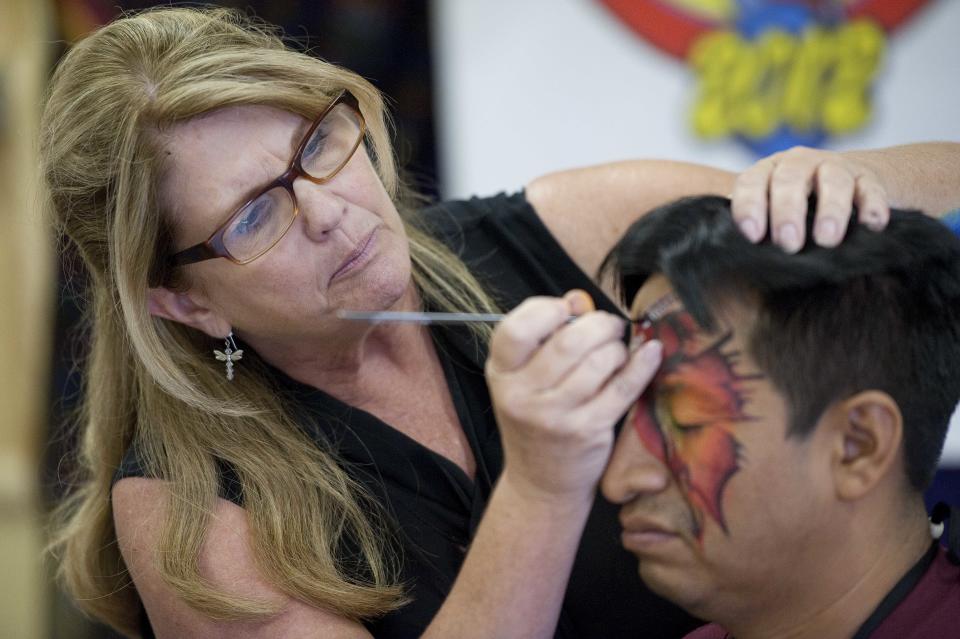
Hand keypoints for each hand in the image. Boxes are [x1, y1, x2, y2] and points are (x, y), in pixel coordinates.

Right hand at [485, 291, 662, 503]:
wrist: (540, 481)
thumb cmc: (535, 418)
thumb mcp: (523, 379)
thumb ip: (545, 338)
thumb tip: (578, 300)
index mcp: (501, 374)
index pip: (517, 329)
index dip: (546, 309)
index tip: (567, 310)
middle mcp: (521, 395)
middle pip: (567, 342)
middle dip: (598, 325)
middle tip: (609, 326)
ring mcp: (554, 416)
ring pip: (598, 362)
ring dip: (617, 348)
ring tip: (618, 351)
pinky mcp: (587, 431)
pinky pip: (622, 388)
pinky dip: (641, 365)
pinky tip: (651, 352)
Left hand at [732, 146, 889, 251]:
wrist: (854, 182)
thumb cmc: (802, 205)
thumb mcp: (774, 210)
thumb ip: (755, 224)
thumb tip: (729, 253)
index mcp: (768, 171)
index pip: (751, 183)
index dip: (749, 206)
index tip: (752, 235)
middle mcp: (799, 163)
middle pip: (789, 180)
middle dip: (787, 211)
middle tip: (788, 244)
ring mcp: (835, 167)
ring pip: (832, 181)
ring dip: (830, 210)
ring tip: (827, 239)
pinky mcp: (868, 177)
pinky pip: (871, 189)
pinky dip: (872, 206)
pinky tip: (872, 226)